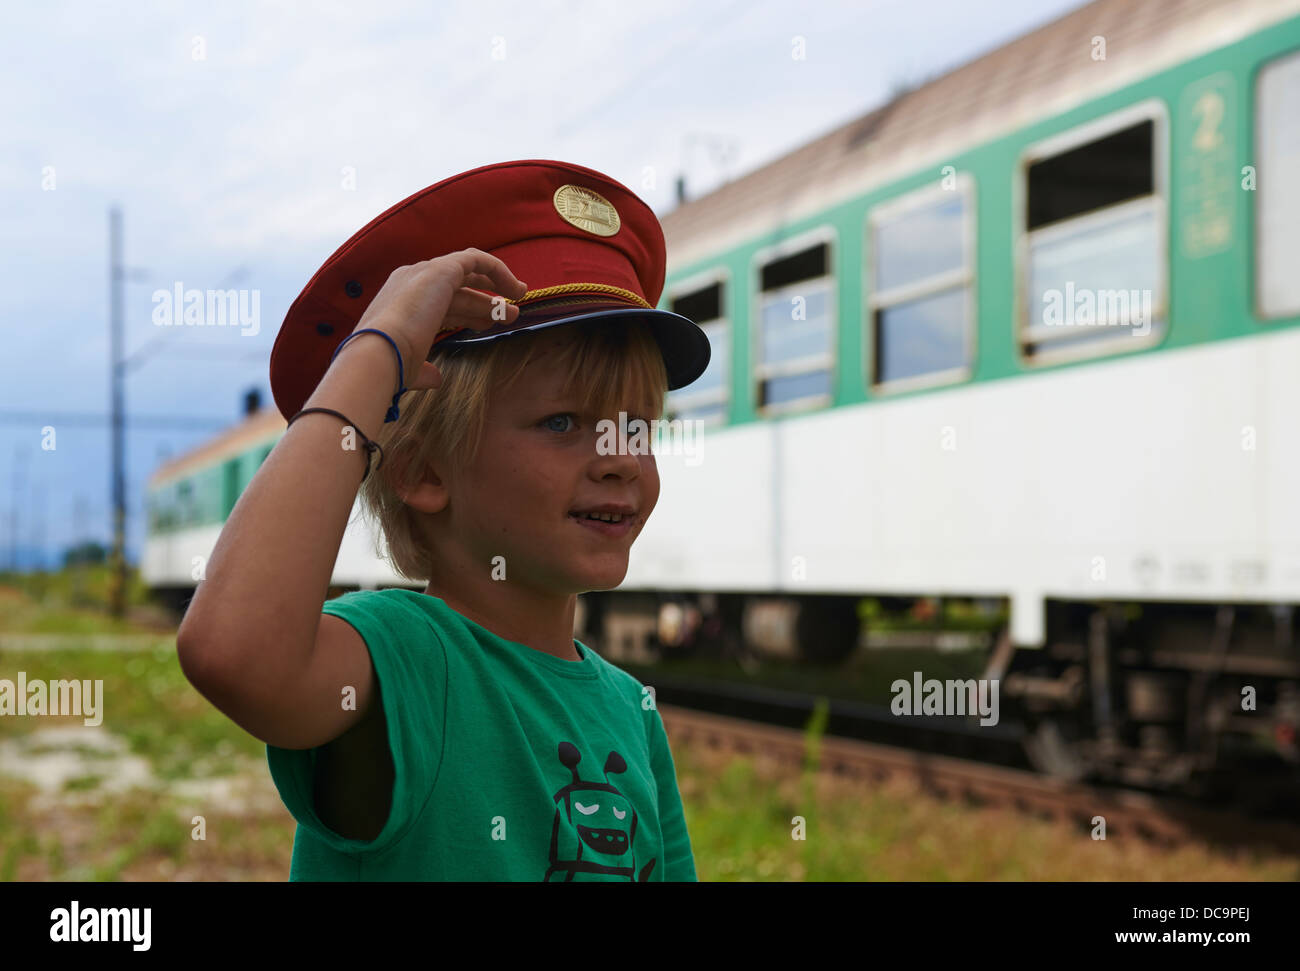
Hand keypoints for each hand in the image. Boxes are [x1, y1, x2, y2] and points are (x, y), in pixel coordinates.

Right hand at [348, 248, 526, 390]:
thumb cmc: (390, 365)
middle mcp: (410, 282)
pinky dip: (497, 270)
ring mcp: (424, 273)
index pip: (441, 302)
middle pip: (457, 288)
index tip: (488, 326)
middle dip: (484, 302)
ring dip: (496, 288)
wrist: (379, 353)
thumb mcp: (409, 367)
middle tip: (510, 315)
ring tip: (518, 305)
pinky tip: (514, 288)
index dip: (468, 312)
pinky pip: (476, 260)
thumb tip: (435, 379)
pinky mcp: (441, 270)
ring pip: (469, 275)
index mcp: (400, 302)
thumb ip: (423, 370)